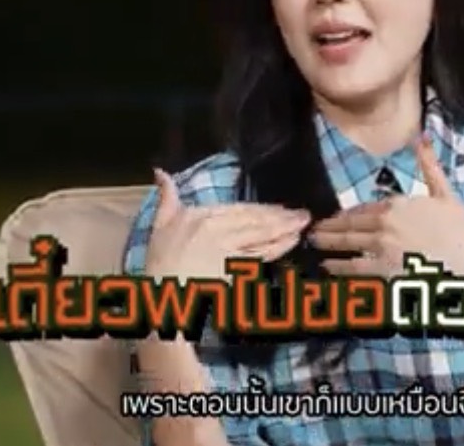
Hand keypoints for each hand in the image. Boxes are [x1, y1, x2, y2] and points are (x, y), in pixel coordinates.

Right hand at [142, 168, 310, 281]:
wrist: (159, 292)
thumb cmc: (160, 260)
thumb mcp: (160, 223)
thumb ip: (167, 197)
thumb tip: (160, 171)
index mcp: (203, 215)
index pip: (240, 210)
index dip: (263, 209)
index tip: (281, 208)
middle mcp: (218, 229)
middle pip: (256, 221)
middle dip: (282, 217)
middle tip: (304, 215)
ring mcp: (227, 248)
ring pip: (261, 236)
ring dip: (285, 229)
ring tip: (303, 225)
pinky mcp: (233, 268)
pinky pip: (260, 255)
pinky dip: (278, 247)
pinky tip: (292, 242)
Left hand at [310, 135, 463, 280]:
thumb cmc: (463, 234)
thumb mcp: (448, 197)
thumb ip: (431, 169)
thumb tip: (421, 138)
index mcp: (399, 204)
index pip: (365, 208)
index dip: (349, 213)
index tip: (338, 217)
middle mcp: (384, 223)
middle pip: (350, 224)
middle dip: (330, 226)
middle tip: (313, 229)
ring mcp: (380, 248)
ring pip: (347, 243)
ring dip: (328, 243)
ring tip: (314, 243)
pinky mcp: (380, 272)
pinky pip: (352, 268)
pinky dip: (337, 266)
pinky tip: (327, 267)